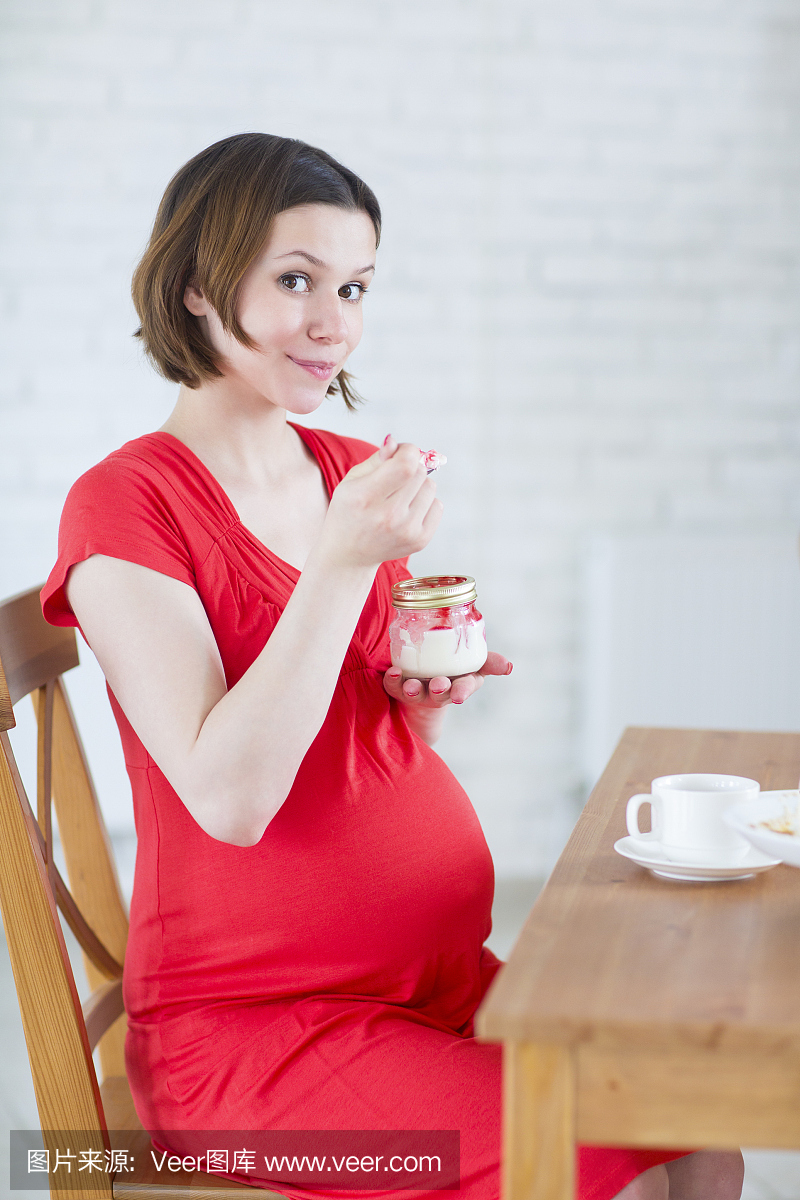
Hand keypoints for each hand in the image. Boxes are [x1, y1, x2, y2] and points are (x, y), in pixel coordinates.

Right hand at [318, 436, 442, 570]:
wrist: (348, 554)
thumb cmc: (349, 512)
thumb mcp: (351, 481)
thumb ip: (376, 460)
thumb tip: (396, 444)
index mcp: (365, 498)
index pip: (406, 465)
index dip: (408, 451)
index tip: (400, 453)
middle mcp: (388, 517)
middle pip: (419, 473)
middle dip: (411, 467)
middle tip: (395, 476)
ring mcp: (407, 531)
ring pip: (431, 487)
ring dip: (418, 485)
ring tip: (400, 496)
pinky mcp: (420, 541)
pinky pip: (437, 505)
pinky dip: (425, 502)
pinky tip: (407, 510)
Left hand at [382, 651, 512, 709]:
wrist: (425, 678)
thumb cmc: (453, 668)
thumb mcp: (474, 665)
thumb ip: (490, 662)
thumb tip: (509, 666)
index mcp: (460, 683)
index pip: (465, 687)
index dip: (462, 691)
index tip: (459, 696)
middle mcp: (439, 690)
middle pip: (440, 693)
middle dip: (439, 690)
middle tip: (438, 685)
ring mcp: (418, 691)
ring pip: (416, 692)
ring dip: (413, 689)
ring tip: (411, 685)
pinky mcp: (399, 689)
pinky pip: (394, 686)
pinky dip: (392, 681)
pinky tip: (392, 672)